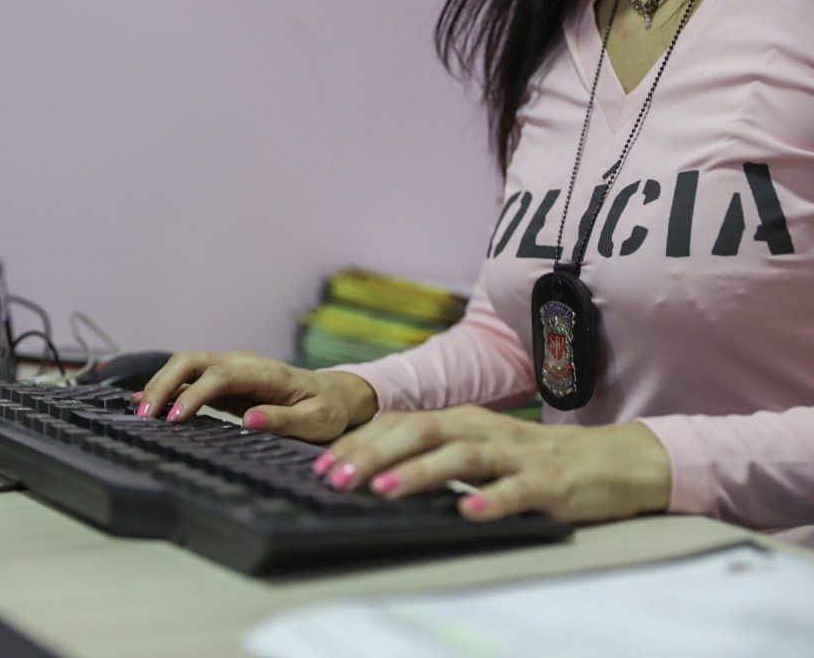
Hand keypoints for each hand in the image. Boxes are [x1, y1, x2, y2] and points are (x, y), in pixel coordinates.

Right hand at [132, 351, 377, 442]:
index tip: (175, 418)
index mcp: (266, 372)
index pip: (220, 375)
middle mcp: (243, 363)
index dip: (194, 394)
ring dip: (160, 385)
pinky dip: (167, 388)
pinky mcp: (224, 380)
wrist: (334, 395)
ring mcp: (231, 369)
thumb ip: (284, 421)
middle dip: (164, 384)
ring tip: (141, 413)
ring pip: (185, 365)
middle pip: (193, 360)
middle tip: (146, 416)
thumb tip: (250, 420)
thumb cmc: (326, 409)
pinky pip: (189, 378)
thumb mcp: (316, 421)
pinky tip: (146, 402)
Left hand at [313, 405, 670, 522]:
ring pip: (462, 455)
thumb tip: (375, 466)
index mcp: (462, 421)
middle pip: (422, 431)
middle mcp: (483, 429)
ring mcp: (516, 454)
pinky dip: (491, 500)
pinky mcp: (549, 482)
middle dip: (374, 454)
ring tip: (385, 491)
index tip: (321, 465)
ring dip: (420, 472)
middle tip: (336, 479)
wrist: (613, 460)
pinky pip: (517, 490)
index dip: (359, 443)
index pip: (401, 424)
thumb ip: (435, 452)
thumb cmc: (534, 458)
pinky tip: (467, 514)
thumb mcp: (478, 448)